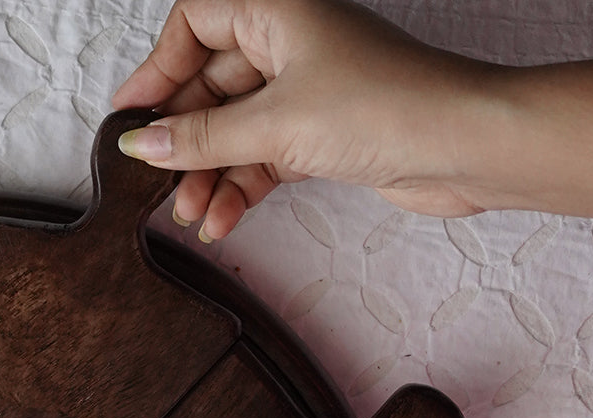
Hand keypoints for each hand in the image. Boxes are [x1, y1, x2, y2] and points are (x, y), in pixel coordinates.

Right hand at [112, 0, 592, 236]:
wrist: (462, 148)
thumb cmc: (382, 108)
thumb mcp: (273, 123)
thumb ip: (200, 137)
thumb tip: (141, 143)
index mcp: (277, 11)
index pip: (195, 24)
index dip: (158, 68)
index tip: (131, 115)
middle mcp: (289, 44)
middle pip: (209, 87)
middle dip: (183, 141)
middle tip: (158, 183)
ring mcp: (304, 91)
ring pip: (233, 130)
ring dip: (207, 175)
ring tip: (192, 216)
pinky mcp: (319, 135)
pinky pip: (259, 158)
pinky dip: (238, 188)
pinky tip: (220, 221)